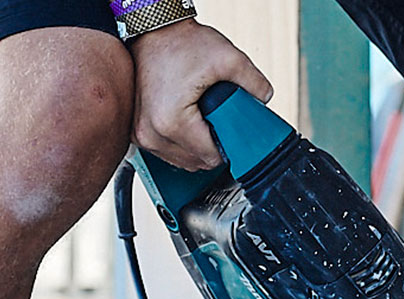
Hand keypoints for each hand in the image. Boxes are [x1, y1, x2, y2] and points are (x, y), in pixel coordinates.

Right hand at [130, 19, 273, 170]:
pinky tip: (188, 123)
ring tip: (201, 118)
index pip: (211, 157)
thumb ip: (253, 81)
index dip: (227, 145)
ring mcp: (141, 135)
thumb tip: (265, 99)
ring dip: (196, 146)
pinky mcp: (137, 133)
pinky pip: (167, 152)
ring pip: (182, 161)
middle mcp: (152, 134)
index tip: (231, 128)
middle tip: (217, 118)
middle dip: (212, 145)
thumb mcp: (227, 57)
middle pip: (196, 163)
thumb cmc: (181, 43)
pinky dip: (181, 143)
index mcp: (172, 123)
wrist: (153, 31)